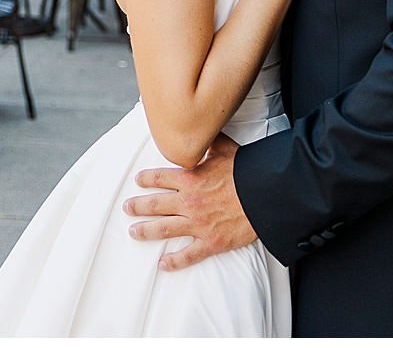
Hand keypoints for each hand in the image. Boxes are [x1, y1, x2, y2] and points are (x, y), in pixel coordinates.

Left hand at [125, 136, 256, 268]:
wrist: (266, 197)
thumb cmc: (246, 173)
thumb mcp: (225, 149)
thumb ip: (209, 140)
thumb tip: (202, 129)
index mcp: (189, 178)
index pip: (158, 177)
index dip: (145, 179)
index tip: (138, 181)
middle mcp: (188, 201)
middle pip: (154, 204)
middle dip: (137, 206)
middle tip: (127, 208)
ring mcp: (198, 223)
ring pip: (164, 229)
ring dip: (146, 231)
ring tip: (134, 232)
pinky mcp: (211, 241)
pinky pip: (188, 254)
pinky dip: (174, 261)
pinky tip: (162, 264)